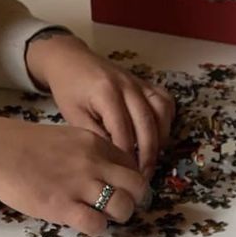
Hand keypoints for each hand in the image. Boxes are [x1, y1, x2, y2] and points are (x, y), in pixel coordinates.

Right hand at [0, 113, 149, 234]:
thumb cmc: (25, 145)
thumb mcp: (67, 138)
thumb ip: (90, 154)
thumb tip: (109, 175)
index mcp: (96, 143)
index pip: (132, 165)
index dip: (130, 181)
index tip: (120, 189)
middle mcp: (94, 162)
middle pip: (138, 186)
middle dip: (135, 200)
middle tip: (121, 207)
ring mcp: (79, 185)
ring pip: (123, 207)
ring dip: (118, 216)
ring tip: (102, 217)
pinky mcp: (62, 206)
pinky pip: (96, 224)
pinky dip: (96, 229)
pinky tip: (83, 223)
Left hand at [26, 33, 173, 177]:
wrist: (70, 60)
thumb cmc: (69, 89)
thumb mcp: (73, 116)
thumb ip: (95, 137)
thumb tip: (116, 160)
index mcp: (106, 93)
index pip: (123, 131)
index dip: (126, 156)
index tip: (126, 174)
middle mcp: (128, 86)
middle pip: (147, 125)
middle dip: (148, 155)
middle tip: (143, 177)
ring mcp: (139, 83)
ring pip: (162, 113)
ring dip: (160, 139)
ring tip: (152, 158)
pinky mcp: (145, 83)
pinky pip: (165, 102)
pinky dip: (166, 120)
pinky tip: (158, 135)